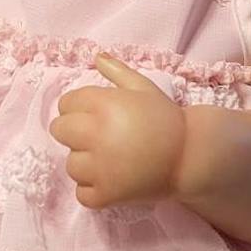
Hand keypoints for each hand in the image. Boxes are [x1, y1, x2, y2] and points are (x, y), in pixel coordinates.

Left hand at [49, 54, 187, 208]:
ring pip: (71, 164)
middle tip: (100, 138)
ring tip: (111, 160)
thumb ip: (118, 71)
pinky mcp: (106, 194)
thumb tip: (97, 56)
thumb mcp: (144, 88)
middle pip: (59, 131)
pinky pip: (81, 193)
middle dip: (75, 133)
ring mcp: (100, 167)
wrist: (191, 157)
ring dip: (86, 163)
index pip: (65, 104)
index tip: (97, 115)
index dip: (79, 108)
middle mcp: (96, 134)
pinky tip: (112, 180)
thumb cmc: (167, 120)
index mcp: (103, 104)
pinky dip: (93, 189)